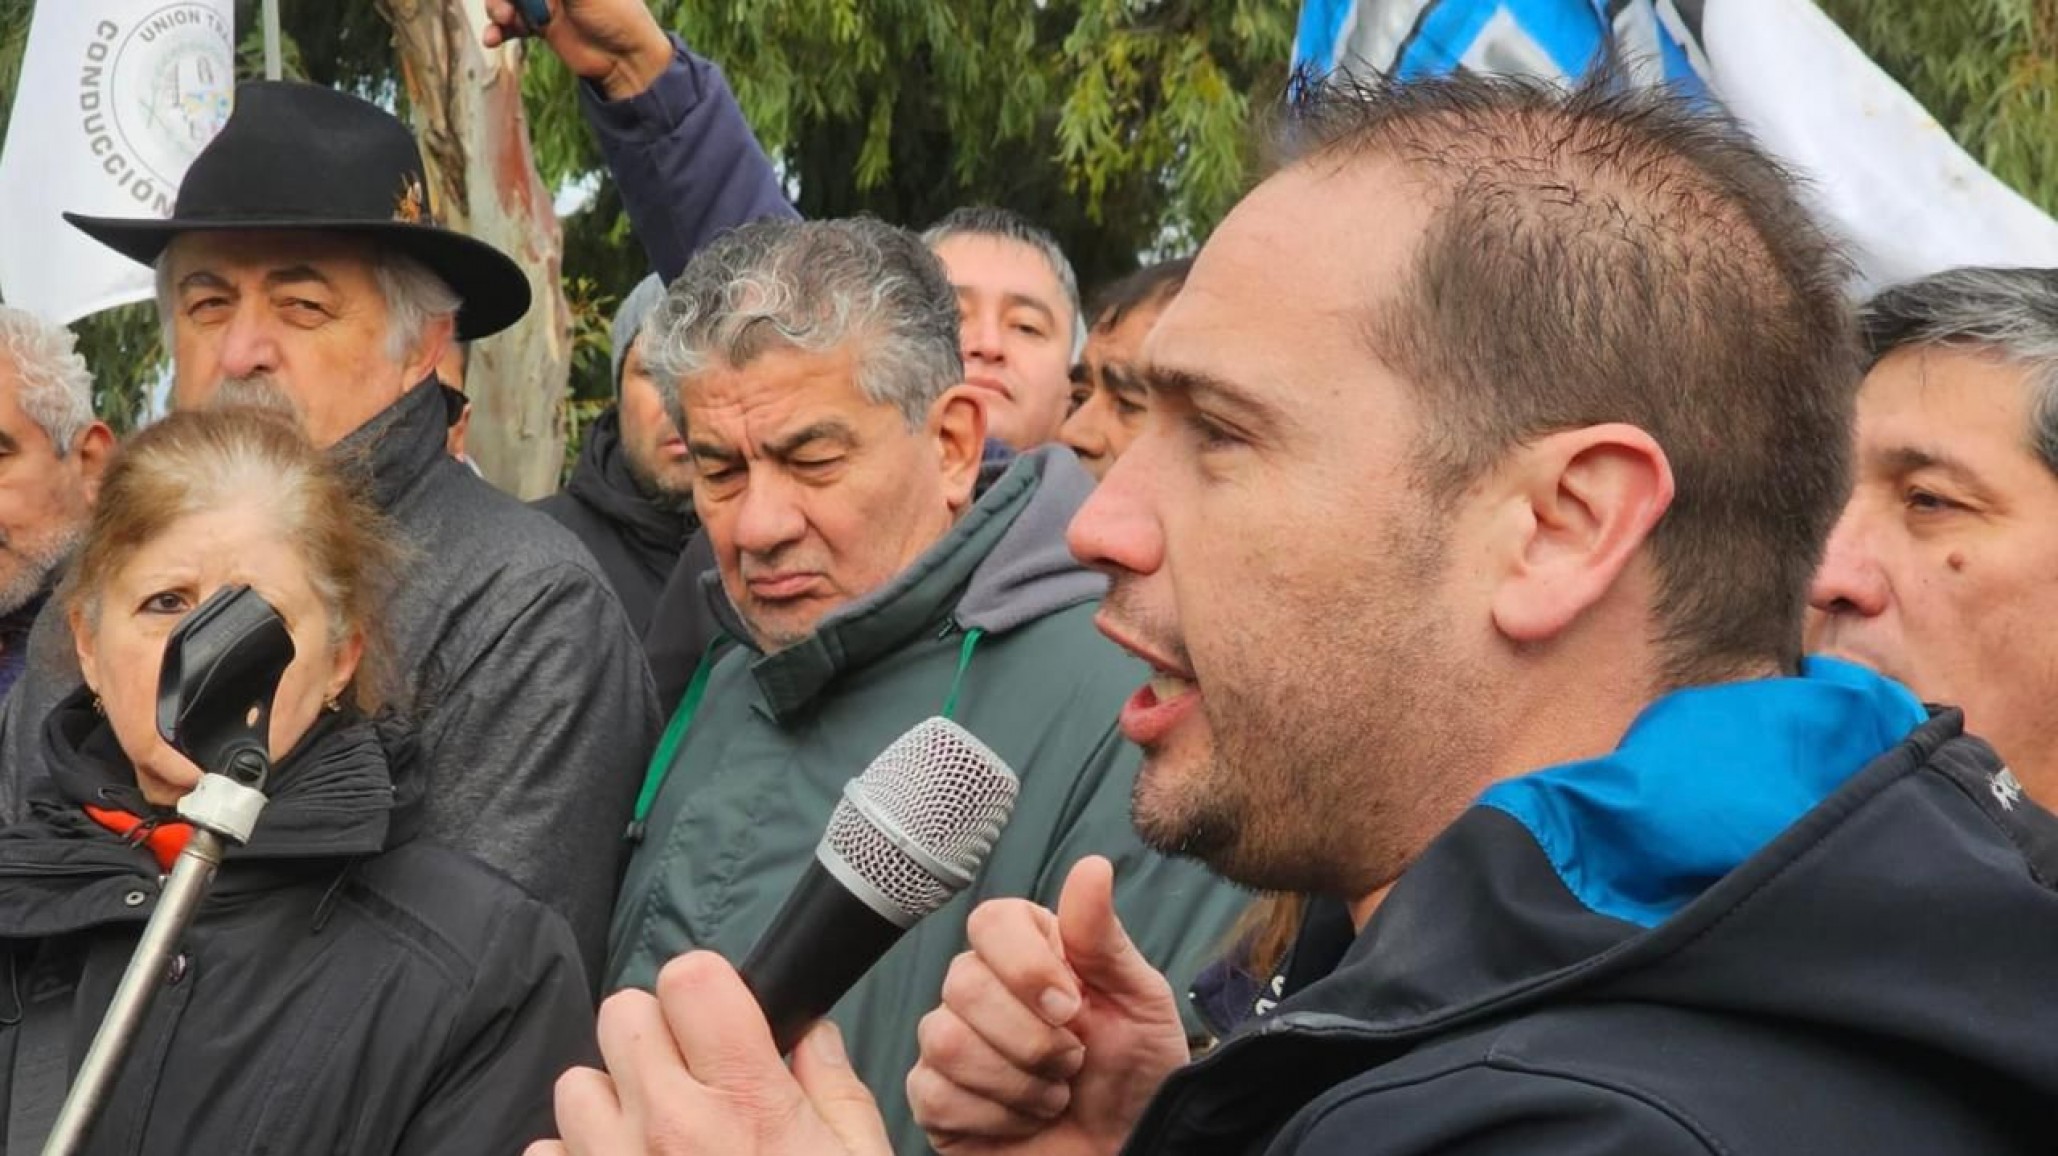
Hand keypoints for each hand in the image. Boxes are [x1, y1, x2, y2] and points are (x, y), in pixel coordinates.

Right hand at [482, 0, 671, 99]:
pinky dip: (499, 30)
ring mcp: (545, 3)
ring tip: (502, 18)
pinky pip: (511, 24)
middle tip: (504, 7)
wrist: (626, 60)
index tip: (520, 1)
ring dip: (497, 7)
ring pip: (509, 1)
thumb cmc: (616, 15)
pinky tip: (493, 38)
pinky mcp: (541, 27)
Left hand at [525, 951, 893, 1155]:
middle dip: (658, 1038)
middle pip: (623, 1014)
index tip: (723, 1022)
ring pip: (577, 1085)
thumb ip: (830, 1086)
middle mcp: (670, 1126)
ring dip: (614, 1104)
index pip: (691, 978)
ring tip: (658, 1144)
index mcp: (747, 1101)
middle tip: (693, 1082)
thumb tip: (808, 1033)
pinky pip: (548, 1155)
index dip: (709, 995)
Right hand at [907, 857, 1187, 1155]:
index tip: (1069, 1005)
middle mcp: (981, 989)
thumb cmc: (1137, 1073)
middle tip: (1072, 1063)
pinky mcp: (935, 1098)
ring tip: (1054, 1095)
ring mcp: (951, 1041)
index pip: (989, 921)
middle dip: (1030, 1038)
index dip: (1023, 964)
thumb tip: (1092, 865)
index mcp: (1029, 951)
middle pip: (961, 982)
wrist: (1131, 1148)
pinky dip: (994, 1117)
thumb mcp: (1139, 1000)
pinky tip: (1024, 1122)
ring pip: (944, 1039)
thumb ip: (1103, 938)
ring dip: (1017, 1081)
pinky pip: (935, 1094)